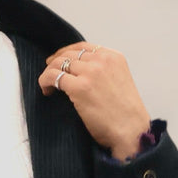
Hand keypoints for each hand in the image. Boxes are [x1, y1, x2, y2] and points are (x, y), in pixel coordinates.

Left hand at [38, 43, 150, 160]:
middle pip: (68, 54)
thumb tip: (79, 72)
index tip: (58, 60)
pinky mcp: (79, 87)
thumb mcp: (119, 81)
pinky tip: (47, 91)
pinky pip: (53, 77)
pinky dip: (45, 82)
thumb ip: (102, 72)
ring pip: (58, 63)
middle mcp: (102, 61)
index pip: (83, 47)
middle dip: (55, 63)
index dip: (66, 52)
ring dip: (49, 73)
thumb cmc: (125, 114)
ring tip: (48, 86)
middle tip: (49, 74)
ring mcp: (90, 72)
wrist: (131, 131)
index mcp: (113, 57)